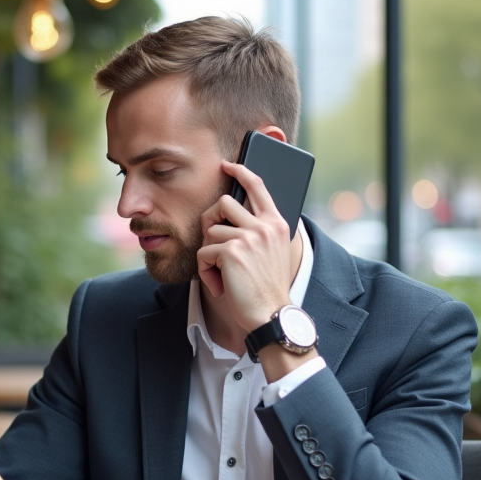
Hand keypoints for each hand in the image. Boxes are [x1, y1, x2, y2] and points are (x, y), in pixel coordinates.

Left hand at [196, 159, 295, 332]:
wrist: (271, 314)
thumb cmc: (266, 287)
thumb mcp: (270, 252)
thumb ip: (257, 230)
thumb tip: (226, 213)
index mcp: (277, 223)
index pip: (258, 186)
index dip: (241, 172)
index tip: (228, 165)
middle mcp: (264, 226)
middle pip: (223, 204)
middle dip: (211, 222)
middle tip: (215, 246)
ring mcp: (249, 237)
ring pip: (210, 231)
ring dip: (209, 254)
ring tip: (222, 274)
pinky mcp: (232, 251)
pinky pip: (203, 253)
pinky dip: (206, 271)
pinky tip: (220, 285)